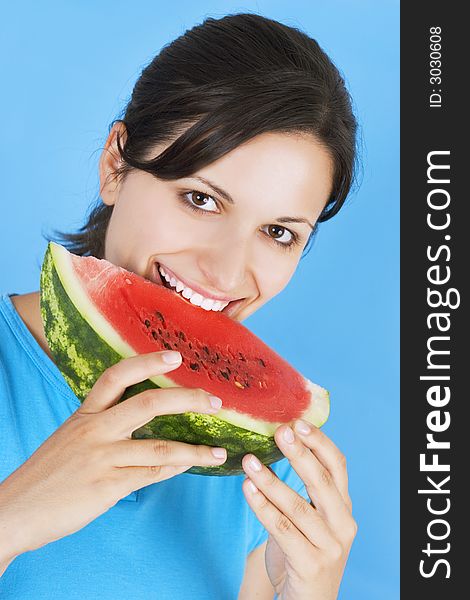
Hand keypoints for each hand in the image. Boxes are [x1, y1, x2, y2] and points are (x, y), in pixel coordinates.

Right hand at [0, 350, 226, 566]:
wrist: (14, 511)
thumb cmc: (48, 474)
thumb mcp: (71, 438)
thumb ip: (103, 426)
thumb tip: (143, 426)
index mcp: (85, 414)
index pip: (117, 376)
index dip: (147, 362)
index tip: (176, 356)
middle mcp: (94, 430)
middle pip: (148, 404)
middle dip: (187, 399)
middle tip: (214, 401)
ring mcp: (101, 458)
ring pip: (160, 448)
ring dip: (195, 450)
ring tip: (219, 451)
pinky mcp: (105, 487)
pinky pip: (151, 476)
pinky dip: (175, 470)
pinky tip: (190, 467)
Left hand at [241, 421, 356, 599]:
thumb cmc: (304, 551)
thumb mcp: (310, 518)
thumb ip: (301, 489)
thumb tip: (275, 446)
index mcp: (344, 507)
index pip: (338, 466)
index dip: (320, 442)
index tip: (299, 421)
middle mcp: (343, 524)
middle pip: (321, 481)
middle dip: (298, 453)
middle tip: (279, 431)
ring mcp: (329, 546)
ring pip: (297, 506)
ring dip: (270, 480)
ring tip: (249, 461)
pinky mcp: (310, 564)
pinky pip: (282, 529)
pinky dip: (263, 507)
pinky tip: (247, 489)